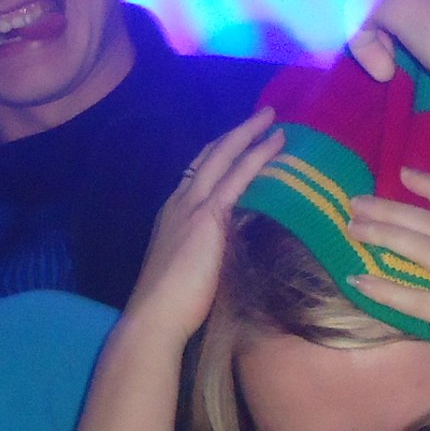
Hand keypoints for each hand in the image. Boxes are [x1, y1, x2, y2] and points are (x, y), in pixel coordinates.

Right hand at [121, 109, 282, 342]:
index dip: (220, 152)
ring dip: (250, 135)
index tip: (239, 138)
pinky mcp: (208, 217)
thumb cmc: (173, 304)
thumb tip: (232, 246)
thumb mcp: (191, 265)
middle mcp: (180, 201)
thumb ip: (208, 248)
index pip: (198, 171)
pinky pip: (236, 177)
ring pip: (223, 157)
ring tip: (273, 119)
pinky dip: (256, 157)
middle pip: (210, 154)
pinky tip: (274, 145)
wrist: (155, 315)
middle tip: (263, 115)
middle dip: (237, 132)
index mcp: (173, 212)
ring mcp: (192, 206)